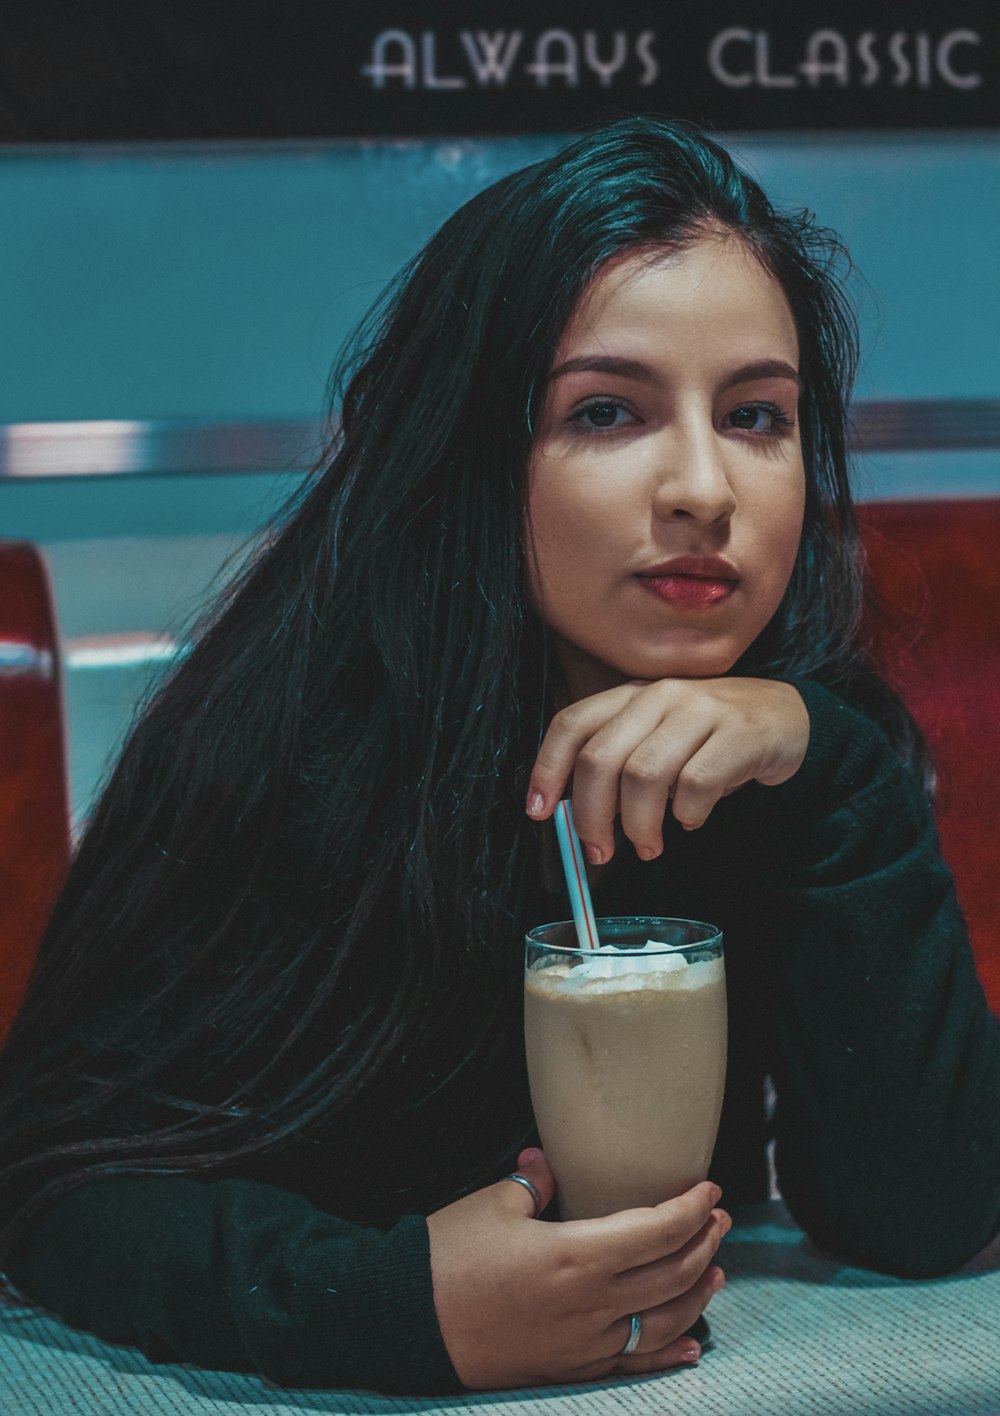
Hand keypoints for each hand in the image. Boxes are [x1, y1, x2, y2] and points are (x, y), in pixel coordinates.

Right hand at [426, 1148, 728, 1389]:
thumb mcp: (495, 1202)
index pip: (658, 1231)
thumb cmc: (447, 1255)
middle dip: (704, 1244)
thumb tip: (553, 1162)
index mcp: (578, 1255)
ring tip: (716, 1271)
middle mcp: (592, 1304)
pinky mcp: (569, 1369)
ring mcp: (584, 1344)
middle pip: (672, 1275)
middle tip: (721, 1220)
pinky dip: (670, 1353)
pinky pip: (634, 1365)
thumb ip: (538, 1181)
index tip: (709, 1190)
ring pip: (664, 1322)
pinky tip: (693, 1344)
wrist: (406, 1321)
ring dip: (697, 1294)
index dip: (691, 1209)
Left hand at [525, 677, 808, 860]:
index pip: (572, 724)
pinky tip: (692, 821)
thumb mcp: (656, 741)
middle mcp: (659, 695)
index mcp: (630, 696)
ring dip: (639, 825)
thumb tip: (575, 819)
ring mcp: (700, 710)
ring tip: (649, 846)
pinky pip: (696, 786)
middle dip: (591, 816)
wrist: (786, 718)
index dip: (547, 769)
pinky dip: (688, 816)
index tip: (538, 813)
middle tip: (599, 851)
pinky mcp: (738, 734)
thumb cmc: (707, 739)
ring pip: (644, 776)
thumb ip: (617, 767)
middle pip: (601, 758)